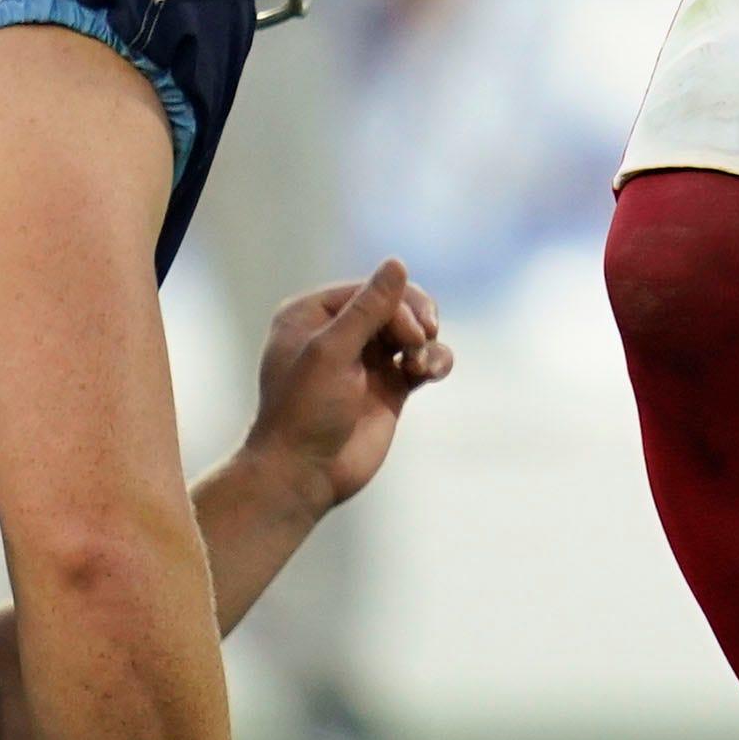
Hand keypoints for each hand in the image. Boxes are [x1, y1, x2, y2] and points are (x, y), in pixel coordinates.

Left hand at [241, 259, 451, 516]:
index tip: (412, 334)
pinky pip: (423, 359)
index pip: (371, 290)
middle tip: (420, 341)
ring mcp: (366, 360)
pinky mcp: (389, 387)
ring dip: (427, 341)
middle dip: (416, 320)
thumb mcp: (331, 353)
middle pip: (397, 304)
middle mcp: (340, 332)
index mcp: (313, 314)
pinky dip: (435, 360)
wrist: (302, 477)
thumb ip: (368, 308)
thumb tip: (398, 262)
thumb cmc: (304, 412)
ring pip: (414, 330)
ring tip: (423, 367)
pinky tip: (432, 373)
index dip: (398, 304)